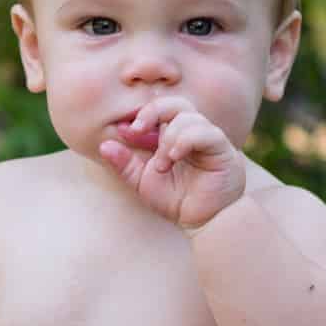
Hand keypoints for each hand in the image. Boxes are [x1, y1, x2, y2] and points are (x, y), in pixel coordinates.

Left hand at [99, 96, 245, 231]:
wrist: (204, 222)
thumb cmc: (178, 202)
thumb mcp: (143, 183)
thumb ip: (125, 165)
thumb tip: (103, 145)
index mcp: (175, 136)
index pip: (160, 110)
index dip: (142, 115)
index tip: (126, 131)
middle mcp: (193, 132)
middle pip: (175, 102)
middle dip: (152, 111)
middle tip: (137, 130)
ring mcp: (208, 138)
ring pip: (187, 117)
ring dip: (168, 138)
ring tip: (162, 165)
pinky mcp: (222, 148)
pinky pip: (204, 132)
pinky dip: (184, 141)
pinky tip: (174, 158)